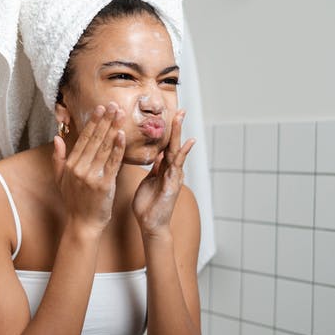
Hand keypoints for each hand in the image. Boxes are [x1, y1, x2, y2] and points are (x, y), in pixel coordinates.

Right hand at [52, 102, 125, 230]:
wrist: (83, 224)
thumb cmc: (74, 202)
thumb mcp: (61, 180)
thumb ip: (58, 158)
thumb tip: (57, 138)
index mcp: (71, 165)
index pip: (83, 139)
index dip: (92, 122)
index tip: (100, 108)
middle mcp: (80, 168)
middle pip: (95, 139)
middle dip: (105, 121)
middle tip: (113, 105)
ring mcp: (91, 176)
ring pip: (104, 147)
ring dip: (113, 129)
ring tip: (120, 114)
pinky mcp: (103, 184)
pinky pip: (112, 163)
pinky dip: (118, 148)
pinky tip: (122, 135)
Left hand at [132, 110, 194, 237]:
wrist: (150, 225)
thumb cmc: (148, 205)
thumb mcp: (149, 182)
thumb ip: (155, 169)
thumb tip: (157, 155)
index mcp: (163, 169)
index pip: (166, 146)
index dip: (168, 132)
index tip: (171, 116)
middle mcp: (171, 171)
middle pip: (173, 145)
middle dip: (177, 128)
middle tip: (181, 110)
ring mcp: (173, 177)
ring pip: (176, 151)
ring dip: (179, 134)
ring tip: (181, 118)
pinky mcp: (172, 184)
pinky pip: (176, 166)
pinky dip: (181, 154)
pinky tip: (187, 143)